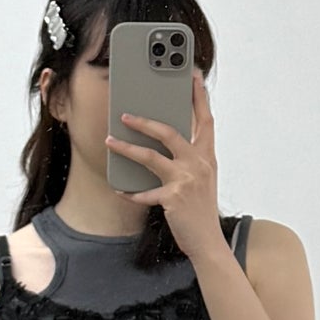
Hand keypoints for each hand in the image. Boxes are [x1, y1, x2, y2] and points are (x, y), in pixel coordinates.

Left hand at [106, 69, 219, 262]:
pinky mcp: (173, 198)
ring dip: (127, 148)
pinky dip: (130, 192)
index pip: (206, 120)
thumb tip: (164, 142)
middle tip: (124, 114)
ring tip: (110, 142)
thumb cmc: (201, 212)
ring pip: (150, 156)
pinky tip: (119, 189)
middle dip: (145, 121)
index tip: (193, 76)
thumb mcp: (201, 180)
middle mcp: (198, 164)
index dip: (199, 97)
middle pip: (170, 132)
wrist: (209, 243)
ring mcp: (186, 180)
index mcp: (207, 157)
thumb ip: (189, 159)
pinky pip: (144, 192)